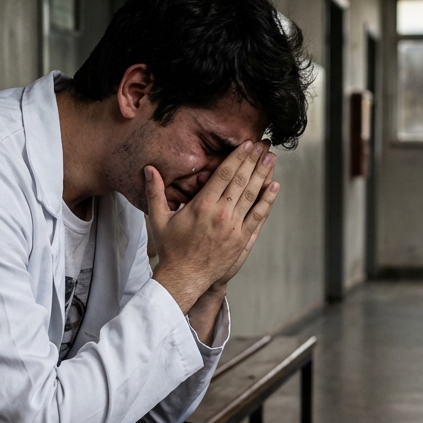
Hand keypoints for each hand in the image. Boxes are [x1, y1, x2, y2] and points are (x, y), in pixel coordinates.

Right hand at [146, 140, 278, 311]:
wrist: (184, 278)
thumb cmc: (171, 250)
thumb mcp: (158, 219)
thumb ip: (155, 192)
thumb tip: (148, 169)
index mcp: (202, 206)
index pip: (224, 174)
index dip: (237, 157)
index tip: (246, 144)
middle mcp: (220, 214)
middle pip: (241, 180)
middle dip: (253, 160)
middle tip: (263, 144)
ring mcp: (234, 228)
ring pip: (252, 195)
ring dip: (263, 175)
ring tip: (271, 158)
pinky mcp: (242, 240)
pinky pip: (258, 216)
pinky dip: (267, 201)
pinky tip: (274, 187)